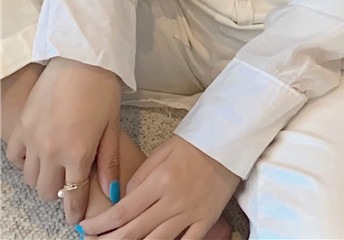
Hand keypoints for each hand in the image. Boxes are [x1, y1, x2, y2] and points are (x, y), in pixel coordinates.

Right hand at [5, 57, 122, 225]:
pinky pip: (14, 157)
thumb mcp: (112, 126)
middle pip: (47, 191)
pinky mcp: (21, 127)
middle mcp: (51, 152)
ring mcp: (33, 140)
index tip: (76, 218)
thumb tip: (112, 191)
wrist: (82, 59)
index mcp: (78, 153)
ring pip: (29, 178)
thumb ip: (109, 161)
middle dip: (59, 194)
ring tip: (56, 166)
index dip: (74, 212)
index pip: (73, 196)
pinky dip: (24, 160)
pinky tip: (38, 152)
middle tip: (69, 182)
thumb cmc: (103, 89)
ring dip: (42, 178)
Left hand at [77, 133, 242, 239]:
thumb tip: (123, 201)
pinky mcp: (206, 221)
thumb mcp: (163, 152)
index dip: (99, 225)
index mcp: (160, 181)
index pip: (122, 211)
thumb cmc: (196, 142)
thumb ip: (141, 177)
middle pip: (133, 233)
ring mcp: (191, 214)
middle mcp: (173, 202)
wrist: (231, 140)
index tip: (85, 229)